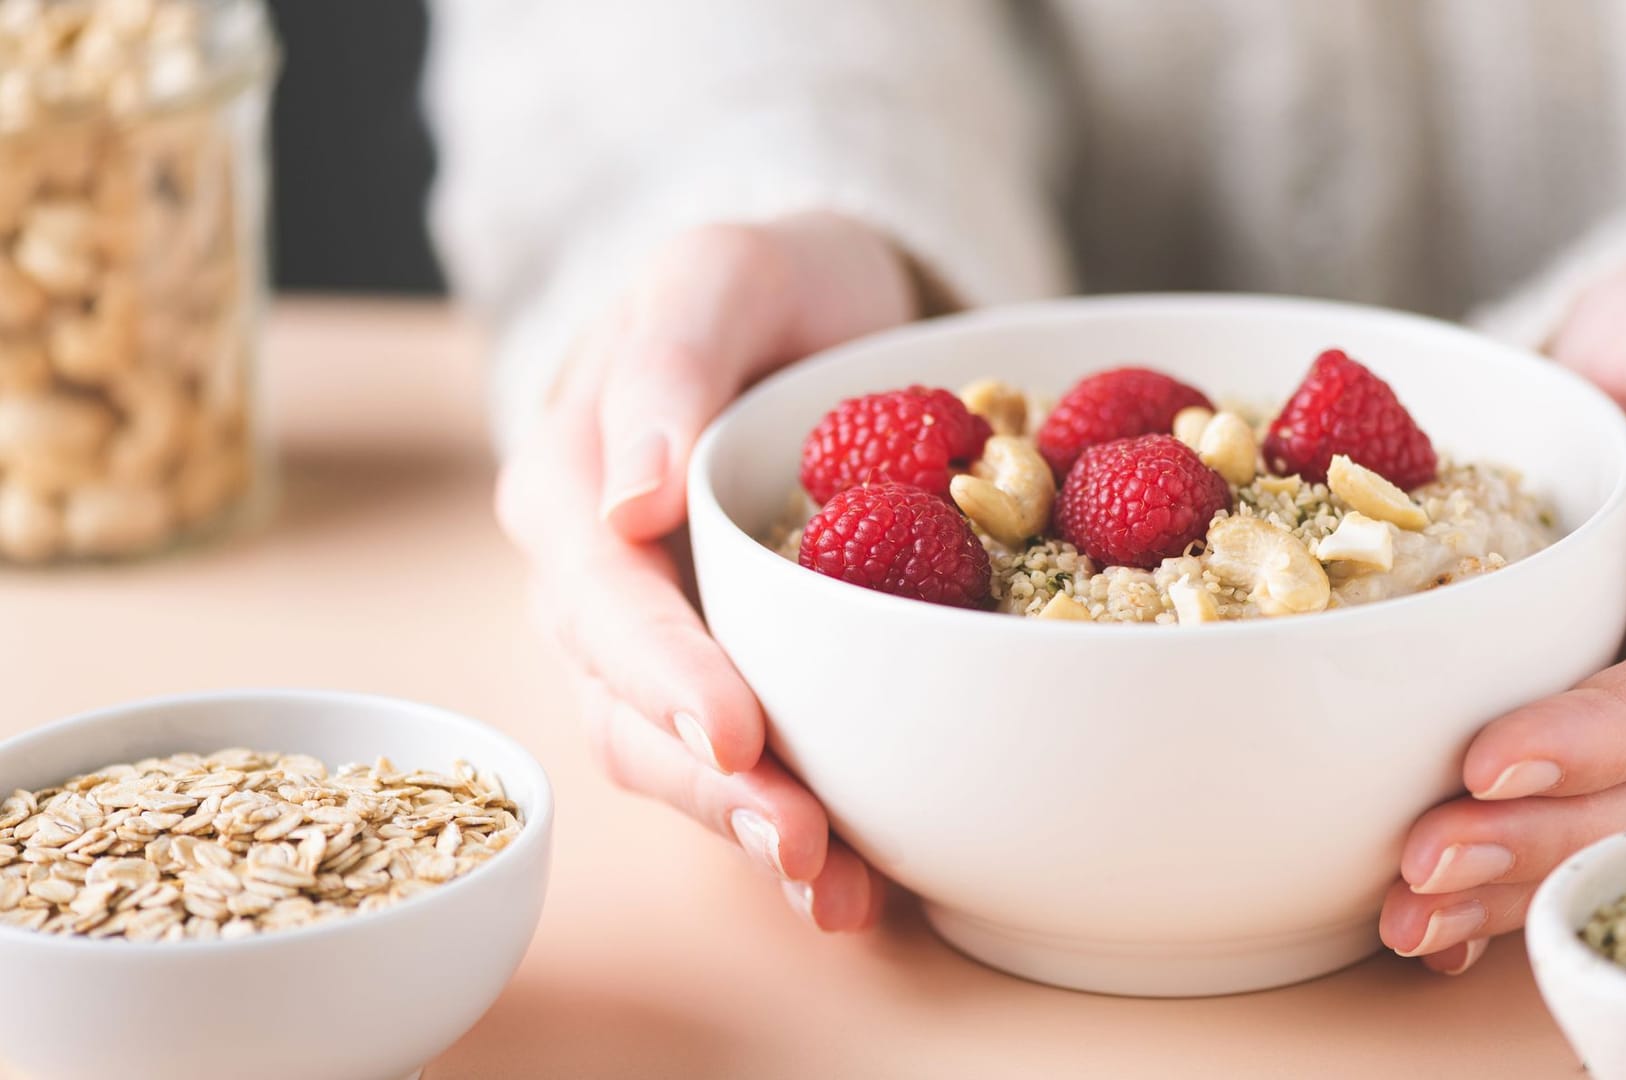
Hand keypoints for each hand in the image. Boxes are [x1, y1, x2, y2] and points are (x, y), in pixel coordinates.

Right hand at [497, 213, 918, 928]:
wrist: (811, 312)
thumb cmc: (762, 286)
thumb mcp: (718, 276)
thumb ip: (666, 367)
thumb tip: (624, 499)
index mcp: (568, 489)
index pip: (605, 597)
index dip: (663, 670)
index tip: (737, 728)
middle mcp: (594, 586)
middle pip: (629, 707)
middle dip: (712, 784)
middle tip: (800, 840)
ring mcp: (652, 645)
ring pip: (674, 759)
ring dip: (749, 831)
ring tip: (837, 889)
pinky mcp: (722, 676)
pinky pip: (738, 765)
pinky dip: (794, 827)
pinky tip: (861, 886)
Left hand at [1380, 264, 1625, 973]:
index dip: (1601, 735)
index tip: (1489, 761)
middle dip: (1543, 841)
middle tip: (1422, 868)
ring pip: (1620, 831)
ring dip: (1515, 887)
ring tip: (1407, 918)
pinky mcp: (1615, 733)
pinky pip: (1577, 826)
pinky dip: (1505, 890)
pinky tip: (1427, 935)